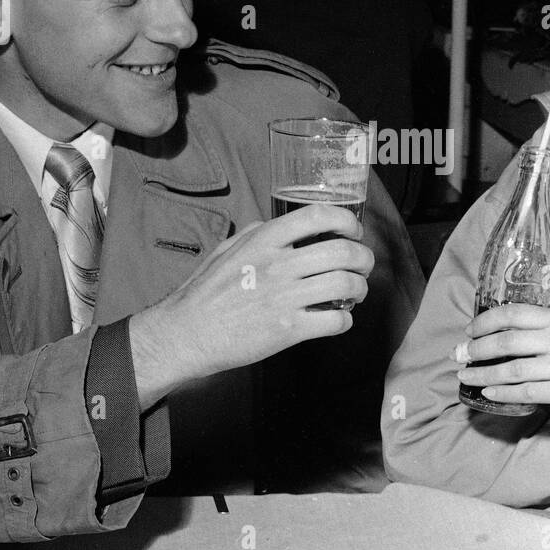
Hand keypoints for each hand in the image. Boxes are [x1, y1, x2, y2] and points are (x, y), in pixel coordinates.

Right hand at [130, 203, 373, 406]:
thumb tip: (282, 226)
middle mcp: (278, 265)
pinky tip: (338, 319)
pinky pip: (335, 321)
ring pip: (346, 284)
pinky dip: (345, 320)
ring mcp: (284, 298)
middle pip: (342, 251)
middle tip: (363, 265)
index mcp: (264, 240)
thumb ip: (256, 234)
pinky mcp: (288, 330)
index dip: (346, 220)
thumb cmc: (204, 292)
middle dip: (364, 258)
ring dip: (360, 288)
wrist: (186, 333)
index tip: (353, 231)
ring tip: (356, 293)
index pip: (318, 215)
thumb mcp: (226, 249)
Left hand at [452, 304, 549, 436]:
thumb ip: (540, 331)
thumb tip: (494, 335)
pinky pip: (526, 392)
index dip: (486, 322)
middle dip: (476, 349)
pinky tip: (488, 393)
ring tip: (465, 376)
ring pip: (512, 369)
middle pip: (508, 341)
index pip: (514, 313)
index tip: (468, 331)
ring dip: (483, 374)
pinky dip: (502, 393)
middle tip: (457, 355)